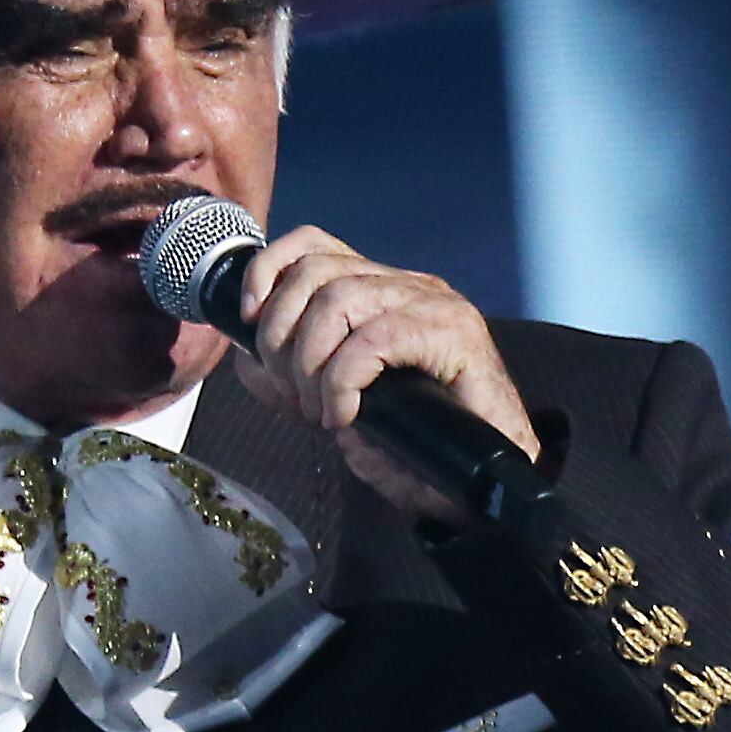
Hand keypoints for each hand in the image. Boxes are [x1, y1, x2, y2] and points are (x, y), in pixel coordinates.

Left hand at [229, 224, 537, 523]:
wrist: (483, 486)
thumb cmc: (417, 447)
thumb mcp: (338, 410)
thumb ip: (294, 383)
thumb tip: (247, 361)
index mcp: (382, 290)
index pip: (315, 245)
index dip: (269, 272)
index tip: (248, 322)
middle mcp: (408, 286)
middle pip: (315, 271)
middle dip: (281, 335)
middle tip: (292, 396)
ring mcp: (434, 306)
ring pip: (338, 299)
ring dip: (310, 363)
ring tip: (320, 411)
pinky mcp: (455, 334)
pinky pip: (374, 339)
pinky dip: (343, 380)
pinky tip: (343, 416)